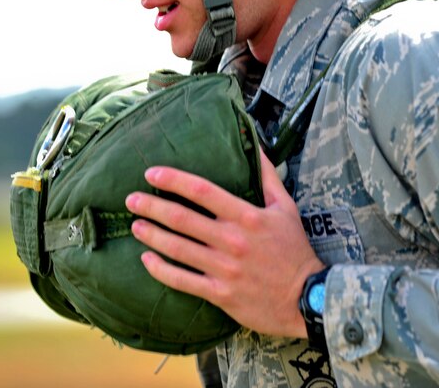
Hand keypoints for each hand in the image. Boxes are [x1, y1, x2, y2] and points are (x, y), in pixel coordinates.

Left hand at [125, 149, 324, 337]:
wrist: (306, 296)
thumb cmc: (294, 248)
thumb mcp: (286, 207)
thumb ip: (267, 175)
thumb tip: (255, 143)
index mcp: (247, 216)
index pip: (202, 191)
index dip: (173, 180)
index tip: (152, 174)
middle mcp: (232, 240)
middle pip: (182, 219)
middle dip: (152, 207)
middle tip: (132, 200)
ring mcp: (224, 268)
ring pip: (177, 249)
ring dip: (152, 235)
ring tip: (135, 226)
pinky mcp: (219, 293)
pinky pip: (182, 280)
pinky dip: (160, 269)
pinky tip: (147, 259)